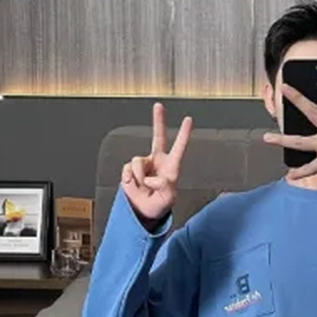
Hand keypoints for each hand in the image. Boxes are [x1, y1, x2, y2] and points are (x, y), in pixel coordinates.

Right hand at [121, 103, 192, 224]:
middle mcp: (157, 161)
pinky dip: (131, 181)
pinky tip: (134, 186)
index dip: (183, 134)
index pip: (179, 148)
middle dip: (158, 120)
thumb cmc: (160, 205)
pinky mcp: (130, 169)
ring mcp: (143, 164)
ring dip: (139, 178)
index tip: (188, 119)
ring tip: (144, 188)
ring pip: (138, 161)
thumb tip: (152, 178)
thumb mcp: (168, 199)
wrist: (143, 211)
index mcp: (171, 167)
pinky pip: (128, 169)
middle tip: (159, 105)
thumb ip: (164, 188)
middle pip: (158, 136)